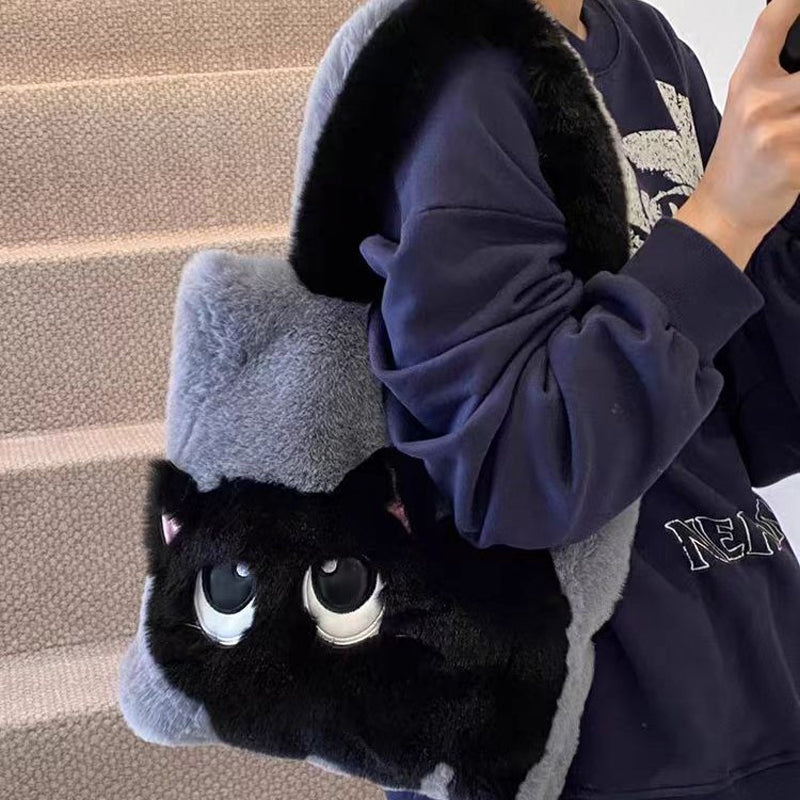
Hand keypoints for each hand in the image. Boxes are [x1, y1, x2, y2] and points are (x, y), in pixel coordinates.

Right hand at [676, 0, 799, 269]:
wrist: (725, 211)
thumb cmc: (740, 161)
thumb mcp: (747, 108)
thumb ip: (779, 76)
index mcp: (747, 83)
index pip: (772, 23)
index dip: (793, 2)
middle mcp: (759, 104)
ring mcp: (777, 135)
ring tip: (799, 136)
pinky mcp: (793, 163)